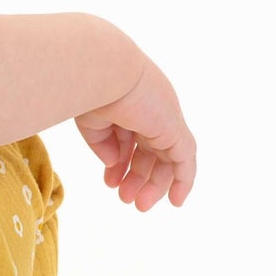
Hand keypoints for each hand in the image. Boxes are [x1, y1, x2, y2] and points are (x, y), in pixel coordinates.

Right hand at [74, 51, 196, 210]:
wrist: (102, 71)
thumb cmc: (89, 90)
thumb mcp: (92, 122)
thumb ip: (102, 143)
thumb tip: (113, 162)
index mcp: (130, 106)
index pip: (131, 140)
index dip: (121, 163)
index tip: (110, 182)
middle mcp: (152, 112)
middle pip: (151, 152)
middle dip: (138, 177)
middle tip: (126, 199)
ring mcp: (165, 121)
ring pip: (167, 160)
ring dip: (154, 184)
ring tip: (138, 205)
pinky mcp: (174, 131)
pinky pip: (186, 161)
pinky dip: (184, 181)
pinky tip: (175, 201)